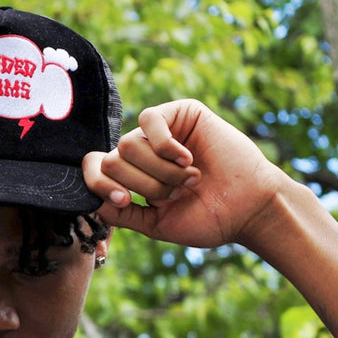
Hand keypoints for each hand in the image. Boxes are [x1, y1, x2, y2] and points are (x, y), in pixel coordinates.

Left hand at [83, 99, 290, 249]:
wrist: (248, 209)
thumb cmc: (208, 218)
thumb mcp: (156, 224)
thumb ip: (122, 214)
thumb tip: (89, 200)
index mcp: (133, 176)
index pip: (94, 169)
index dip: (99, 185)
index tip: (125, 200)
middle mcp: (142, 152)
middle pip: (112, 160)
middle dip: (142, 184)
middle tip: (176, 192)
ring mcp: (160, 132)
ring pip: (127, 145)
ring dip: (159, 170)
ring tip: (189, 178)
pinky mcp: (181, 113)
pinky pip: (149, 120)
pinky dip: (166, 146)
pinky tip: (188, 159)